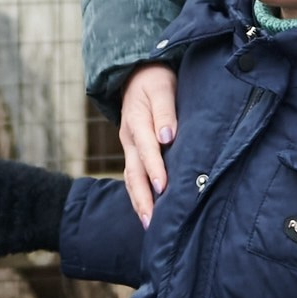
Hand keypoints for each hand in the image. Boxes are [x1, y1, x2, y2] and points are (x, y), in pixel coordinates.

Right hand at [118, 63, 178, 225]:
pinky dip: (138, 194)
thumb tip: (168, 136)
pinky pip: (133, 175)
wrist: (136, 73)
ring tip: (148, 224)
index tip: (163, 187)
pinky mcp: (132, 151)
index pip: (146, 148)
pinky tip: (147, 209)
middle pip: (133, 172)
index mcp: (137, 121)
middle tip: (151, 221)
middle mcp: (129, 137)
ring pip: (131, 177)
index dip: (154, 168)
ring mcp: (128, 146)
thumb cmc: (155, 80)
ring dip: (138, 201)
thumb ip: (165, 111)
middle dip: (142, 198)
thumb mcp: (162, 87)